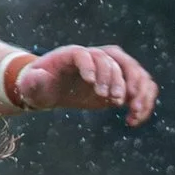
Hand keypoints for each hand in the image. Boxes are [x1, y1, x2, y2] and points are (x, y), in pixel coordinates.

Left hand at [14, 46, 157, 125]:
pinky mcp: (119, 82)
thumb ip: (33, 82)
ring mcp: (110, 68)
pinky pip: (141, 86)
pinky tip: (134, 119)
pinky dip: (143, 101)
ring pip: (134, 70)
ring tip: (133, 112)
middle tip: (115, 101)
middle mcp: (96, 57)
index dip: (93, 67)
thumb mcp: (30, 86)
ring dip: (139, 90)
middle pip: (116, 59)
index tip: (91, 85)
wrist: (51, 89)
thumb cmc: (39, 86)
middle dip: (118, 79)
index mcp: (74, 54)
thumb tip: (40, 76)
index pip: (88, 54)